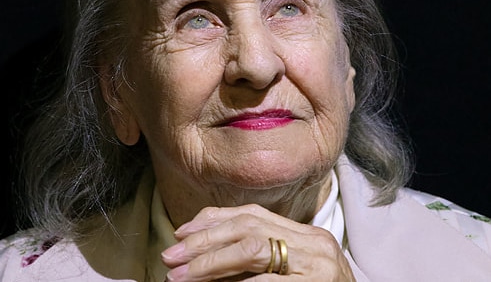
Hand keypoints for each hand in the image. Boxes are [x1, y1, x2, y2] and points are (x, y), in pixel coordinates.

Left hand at [161, 204, 355, 280]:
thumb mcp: (294, 268)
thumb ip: (260, 256)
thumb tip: (206, 252)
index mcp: (307, 233)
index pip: (252, 215)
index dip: (214, 220)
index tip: (183, 231)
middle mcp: (314, 243)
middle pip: (248, 227)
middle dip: (205, 240)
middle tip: (172, 255)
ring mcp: (318, 265)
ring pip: (252, 249)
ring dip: (211, 263)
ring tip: (182, 276)